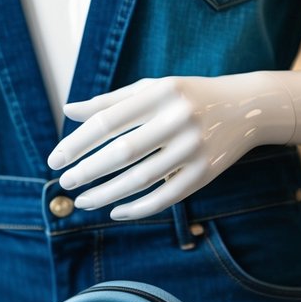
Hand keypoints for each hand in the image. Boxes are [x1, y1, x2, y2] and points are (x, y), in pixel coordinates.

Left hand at [47, 73, 293, 219]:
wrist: (246, 108)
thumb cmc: (187, 97)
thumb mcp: (152, 89)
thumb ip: (111, 101)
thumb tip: (69, 111)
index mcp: (159, 93)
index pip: (107, 122)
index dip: (76, 144)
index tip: (54, 161)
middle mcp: (178, 119)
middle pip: (122, 152)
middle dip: (87, 171)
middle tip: (65, 183)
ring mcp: (193, 148)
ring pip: (141, 180)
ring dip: (107, 195)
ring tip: (83, 201)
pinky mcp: (205, 173)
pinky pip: (165, 198)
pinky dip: (137, 209)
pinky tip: (115, 212)